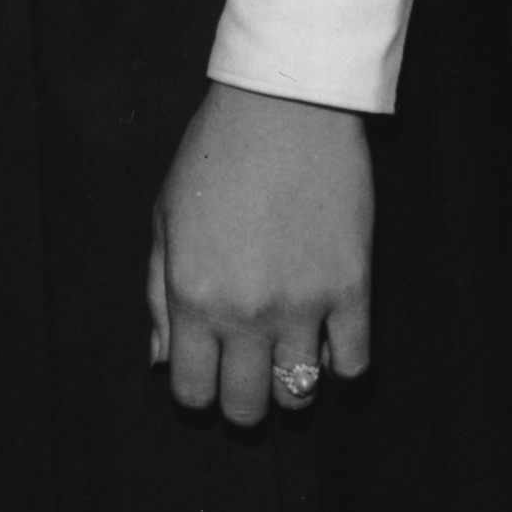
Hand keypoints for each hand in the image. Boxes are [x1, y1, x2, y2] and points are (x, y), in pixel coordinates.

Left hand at [148, 79, 372, 427]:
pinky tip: (326, 340)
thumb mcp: (166, 217)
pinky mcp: (352, 290)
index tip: (206, 372)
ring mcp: (303, 306)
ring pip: (300, 397)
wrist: (283, 104)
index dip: (197, 391)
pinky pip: (353, 365)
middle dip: (242, 400)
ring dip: (290, 387)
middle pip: (246, 408)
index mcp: (192, 294)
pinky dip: (339, 364)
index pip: (191, 392)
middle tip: (247, 372)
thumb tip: (161, 361)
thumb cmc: (214, 155)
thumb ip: (159, 293)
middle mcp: (245, 312)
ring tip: (286, 356)